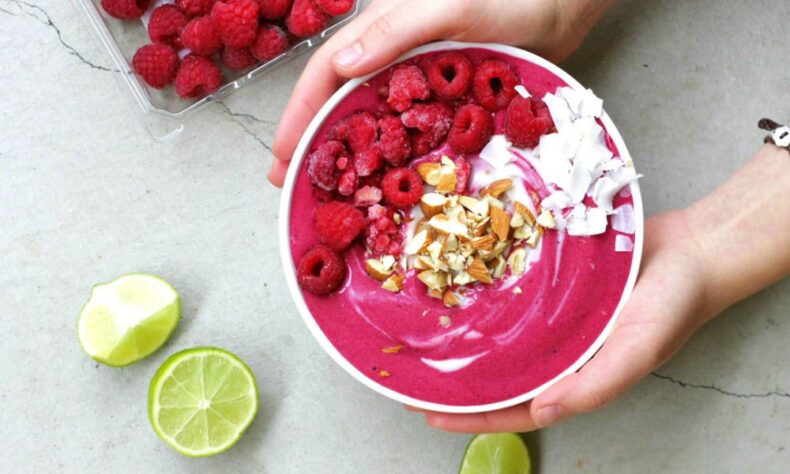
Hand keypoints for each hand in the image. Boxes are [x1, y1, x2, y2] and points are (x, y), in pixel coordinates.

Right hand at [269, 0, 613, 185]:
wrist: (565, 5)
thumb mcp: (450, 6)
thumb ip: (397, 30)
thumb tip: (343, 65)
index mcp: (384, 31)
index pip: (325, 74)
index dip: (298, 116)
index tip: (282, 158)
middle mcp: (396, 56)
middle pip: (340, 101)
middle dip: (312, 142)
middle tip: (293, 185)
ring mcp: (421, 79)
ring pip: (372, 120)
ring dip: (349, 154)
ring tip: (333, 193)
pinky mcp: (448, 97)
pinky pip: (410, 131)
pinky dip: (393, 157)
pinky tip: (390, 182)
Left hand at [412, 210, 714, 431]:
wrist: (694, 247)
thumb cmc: (674, 304)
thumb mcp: (640, 350)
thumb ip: (595, 385)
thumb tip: (542, 413)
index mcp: (576, 376)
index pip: (516, 408)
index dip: (474, 417)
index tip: (430, 415)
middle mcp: (560, 350)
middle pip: (500, 372)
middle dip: (458, 379)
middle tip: (412, 374)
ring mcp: (556, 316)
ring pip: (503, 334)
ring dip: (467, 338)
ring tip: (425, 335)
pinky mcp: (555, 282)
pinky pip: (515, 296)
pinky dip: (489, 298)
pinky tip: (460, 288)